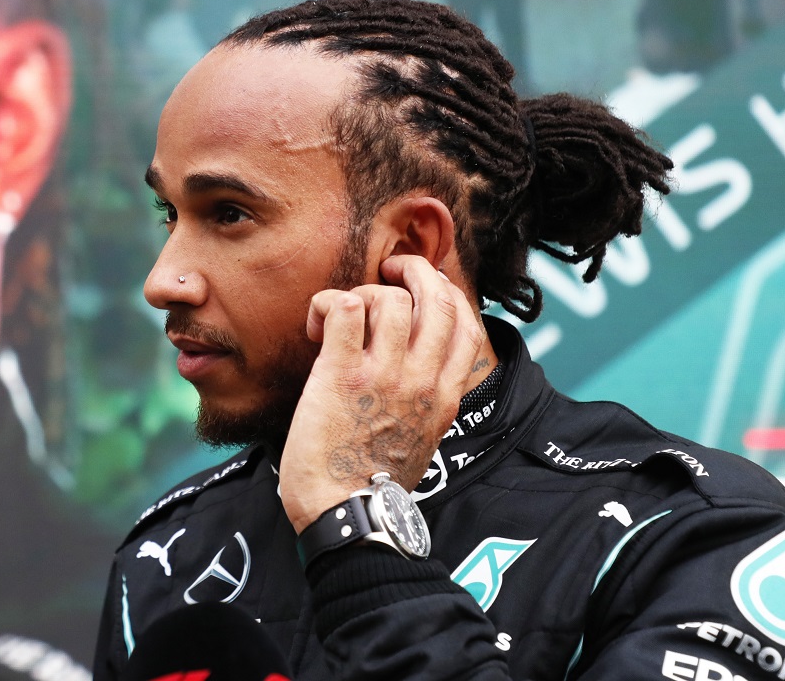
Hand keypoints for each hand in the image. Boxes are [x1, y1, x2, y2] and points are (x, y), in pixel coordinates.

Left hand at [278, 256, 485, 532]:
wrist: (345, 515)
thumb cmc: (372, 485)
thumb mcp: (422, 439)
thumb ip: (426, 402)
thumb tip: (417, 374)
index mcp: (445, 396)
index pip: (467, 324)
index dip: (446, 292)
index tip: (421, 288)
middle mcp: (422, 380)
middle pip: (436, 297)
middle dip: (413, 269)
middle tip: (387, 269)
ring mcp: (384, 375)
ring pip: (389, 296)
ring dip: (363, 292)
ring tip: (342, 315)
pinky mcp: (341, 373)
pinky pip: (345, 307)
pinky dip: (327, 302)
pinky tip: (316, 324)